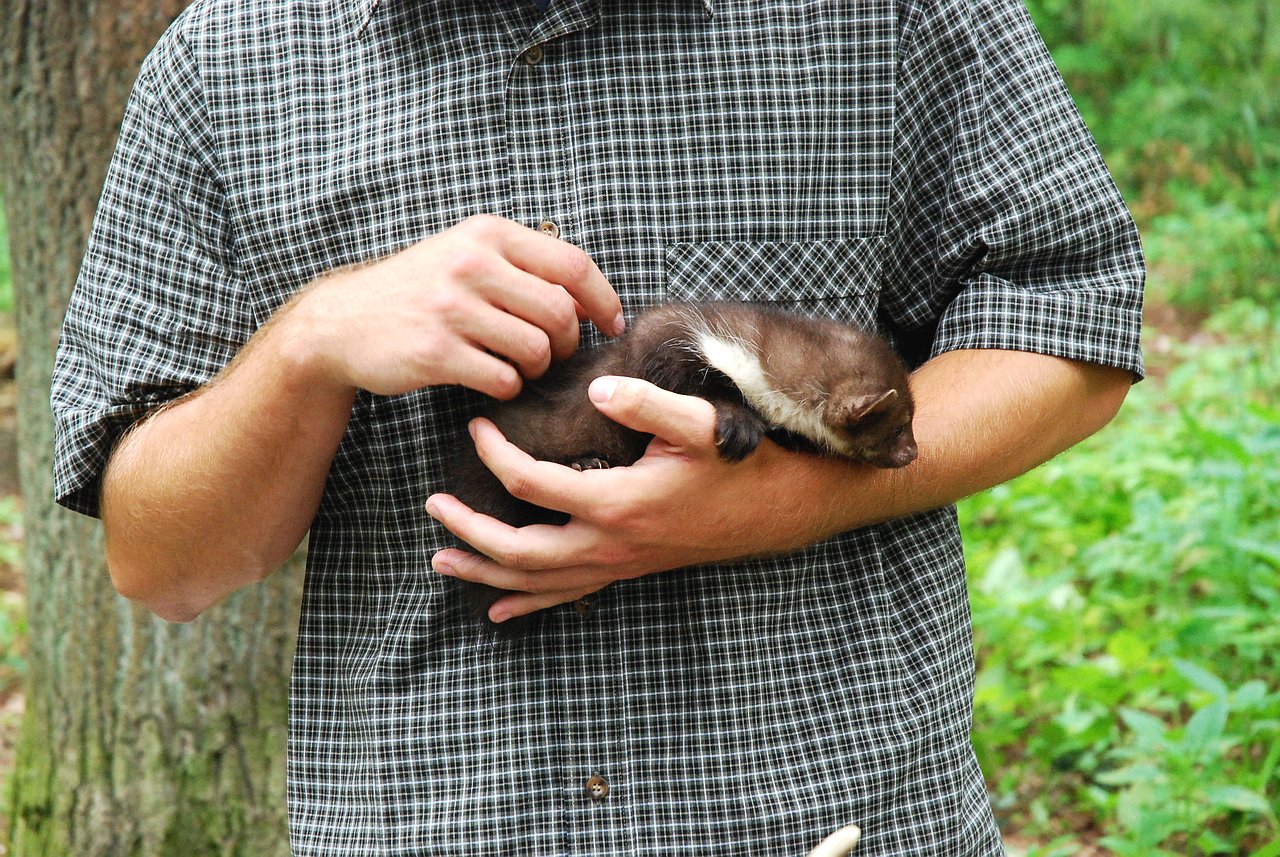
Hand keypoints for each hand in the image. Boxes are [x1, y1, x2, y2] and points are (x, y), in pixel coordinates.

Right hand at [279, 214, 623, 398]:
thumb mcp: (465, 253)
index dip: (603, 299)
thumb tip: (590, 298)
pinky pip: (503, 379)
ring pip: (536, 350)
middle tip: (551, 354)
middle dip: (566, 343)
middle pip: (560, 313)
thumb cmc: (419, 291)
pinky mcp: (435, 351)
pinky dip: (507, 387)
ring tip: (516, 366)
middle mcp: (471, 264)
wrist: (341, 322)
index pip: (573, 264)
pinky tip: (490, 379)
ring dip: (536, 369)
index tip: (610, 324)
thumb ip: (521, 264)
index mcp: (487, 234)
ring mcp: (451, 308)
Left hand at [426, 376, 852, 622]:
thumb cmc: (741, 465)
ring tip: (442, 561)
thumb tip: (597, 384)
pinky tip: (498, 612)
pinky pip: (567, 596)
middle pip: (518, 550)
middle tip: (433, 506)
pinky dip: (527, 604)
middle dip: (470, 530)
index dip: (495, 454)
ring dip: (486, 572)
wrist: (779, 511)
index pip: (531, 484)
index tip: (477, 425)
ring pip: (536, 582)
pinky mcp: (627, 570)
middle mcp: (609, 544)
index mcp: (617, 502)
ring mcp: (617, 564)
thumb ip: (647, 403)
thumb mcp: (701, 424)